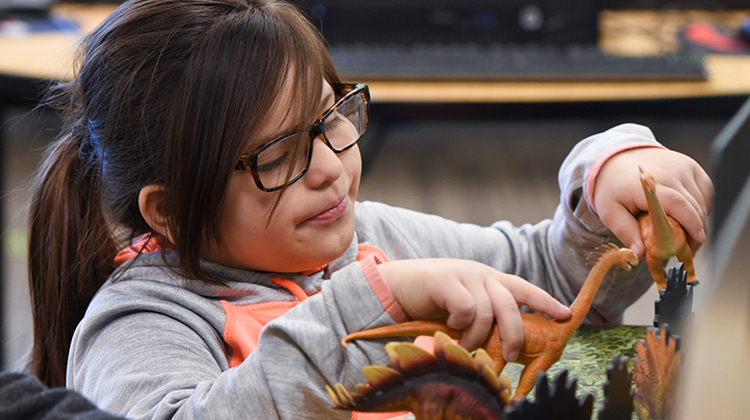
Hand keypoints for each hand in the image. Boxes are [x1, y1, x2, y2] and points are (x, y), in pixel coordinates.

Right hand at [377, 258, 570, 360]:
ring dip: (476, 337)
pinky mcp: (447, 280)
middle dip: (513, 336)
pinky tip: (449, 326)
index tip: (565, 315)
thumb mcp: (464, 306)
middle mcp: (482, 274)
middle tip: (508, 356)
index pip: (524, 289)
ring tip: (463, 342)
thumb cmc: (432, 302)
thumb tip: (507, 345)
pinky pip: (466, 310)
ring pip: (487, 314)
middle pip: (511, 306)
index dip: (546, 302)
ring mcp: (465, 274)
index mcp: (490, 279)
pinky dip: (459, 325)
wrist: (396, 287)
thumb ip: (485, 315)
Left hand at [593, 147, 713, 257]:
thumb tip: (639, 255)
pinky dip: (702, 206)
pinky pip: (705, 190)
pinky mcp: (690, 166)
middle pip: (693, 206)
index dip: (690, 223)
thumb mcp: (610, 211)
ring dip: (699, 221)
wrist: (617, 160)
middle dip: (695, 231)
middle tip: (686, 250)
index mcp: (647, 184)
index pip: (676, 203)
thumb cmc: (613, 188)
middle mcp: (669, 172)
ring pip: (702, 200)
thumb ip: (625, 232)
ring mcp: (682, 167)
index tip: (697, 240)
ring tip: (686, 237)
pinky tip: (690, 217)